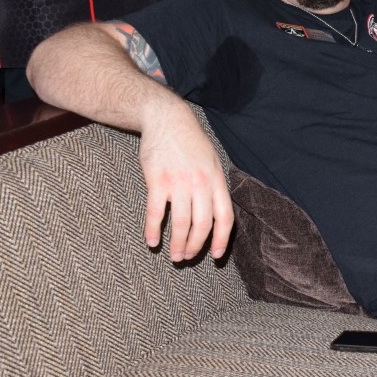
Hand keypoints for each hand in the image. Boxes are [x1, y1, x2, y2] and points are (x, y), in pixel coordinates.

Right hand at [138, 113, 233, 261]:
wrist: (167, 119)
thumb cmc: (191, 143)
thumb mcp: (212, 162)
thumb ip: (215, 186)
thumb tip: (217, 213)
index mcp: (217, 181)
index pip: (225, 217)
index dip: (222, 240)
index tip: (216, 255)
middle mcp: (201, 184)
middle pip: (202, 225)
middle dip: (196, 246)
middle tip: (187, 258)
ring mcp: (179, 183)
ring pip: (181, 223)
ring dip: (177, 243)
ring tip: (174, 256)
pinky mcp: (157, 181)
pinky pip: (156, 212)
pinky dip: (153, 230)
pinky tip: (152, 241)